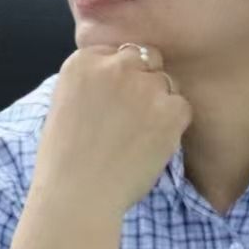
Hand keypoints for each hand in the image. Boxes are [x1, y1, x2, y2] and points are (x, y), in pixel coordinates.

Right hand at [31, 43, 190, 217]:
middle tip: (131, 120)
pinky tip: (150, 146)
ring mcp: (144, 86)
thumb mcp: (65, 104)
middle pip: (146, 60)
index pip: (117, 53)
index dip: (120, 79)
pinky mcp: (169, 109)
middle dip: (143, 83)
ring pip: (167, 83)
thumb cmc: (66, 160)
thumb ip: (94, 82)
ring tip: (137, 137)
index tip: (113, 104)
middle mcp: (115, 65)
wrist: (77, 194)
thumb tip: (123, 77)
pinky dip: (174, 126)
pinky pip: (183, 107)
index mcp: (83, 62)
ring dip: (160, 105)